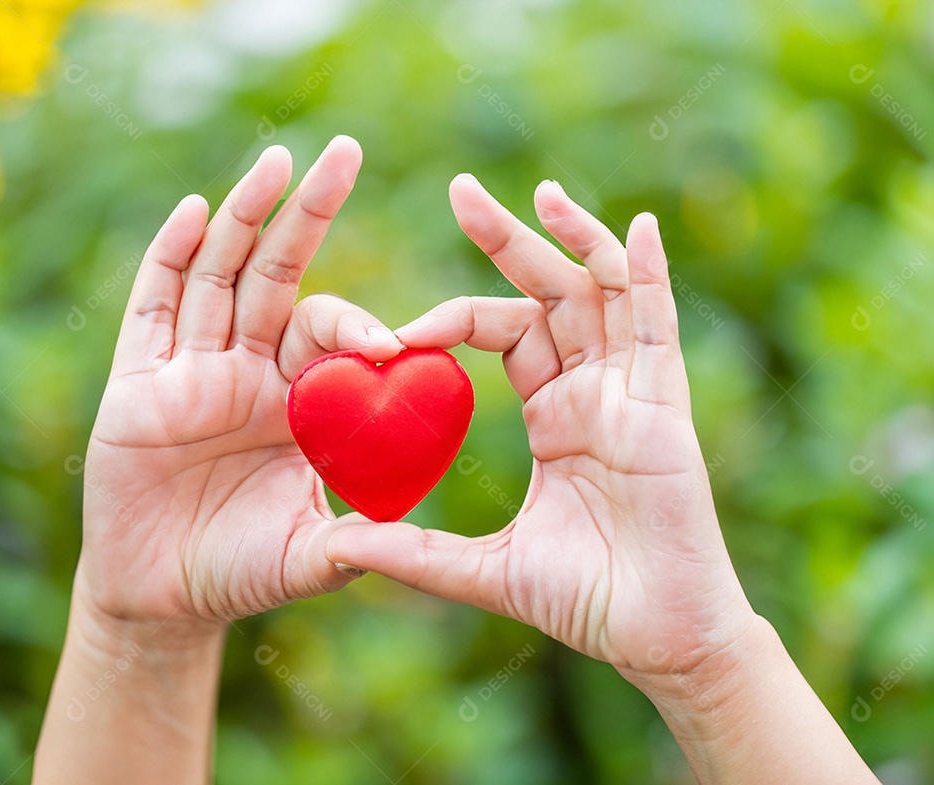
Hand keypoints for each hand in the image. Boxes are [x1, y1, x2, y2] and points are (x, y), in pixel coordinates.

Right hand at [76, 136, 401, 630]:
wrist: (159, 596)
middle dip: (309, 213)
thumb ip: (357, 543)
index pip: (331, 335)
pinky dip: (169, 259)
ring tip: (276, 161)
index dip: (360, 331)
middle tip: (346, 151)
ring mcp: (190, 367)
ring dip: (244, 216)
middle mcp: (247, 369)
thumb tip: (422, 541)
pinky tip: (192, 212)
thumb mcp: (309, 557)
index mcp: (296, 400)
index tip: (397, 346)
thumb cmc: (239, 572)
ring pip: (219, 274)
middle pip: (279, 273)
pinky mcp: (136, 381)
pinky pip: (153, 308)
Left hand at [328, 174, 755, 682]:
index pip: (501, 333)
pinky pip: (659, 329)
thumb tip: (337, 545)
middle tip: (460, 189)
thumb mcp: (484, 568)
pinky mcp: (666, 409)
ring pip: (603, 296)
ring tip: (538, 191)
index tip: (395, 328)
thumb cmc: (582, 601)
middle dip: (509, 241)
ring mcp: (631, 394)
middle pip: (548, 294)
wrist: (654, 638)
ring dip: (575, 240)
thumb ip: (415, 550)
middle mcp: (593, 391)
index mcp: (554, 415)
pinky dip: (649, 278)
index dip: (451, 317)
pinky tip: (639, 229)